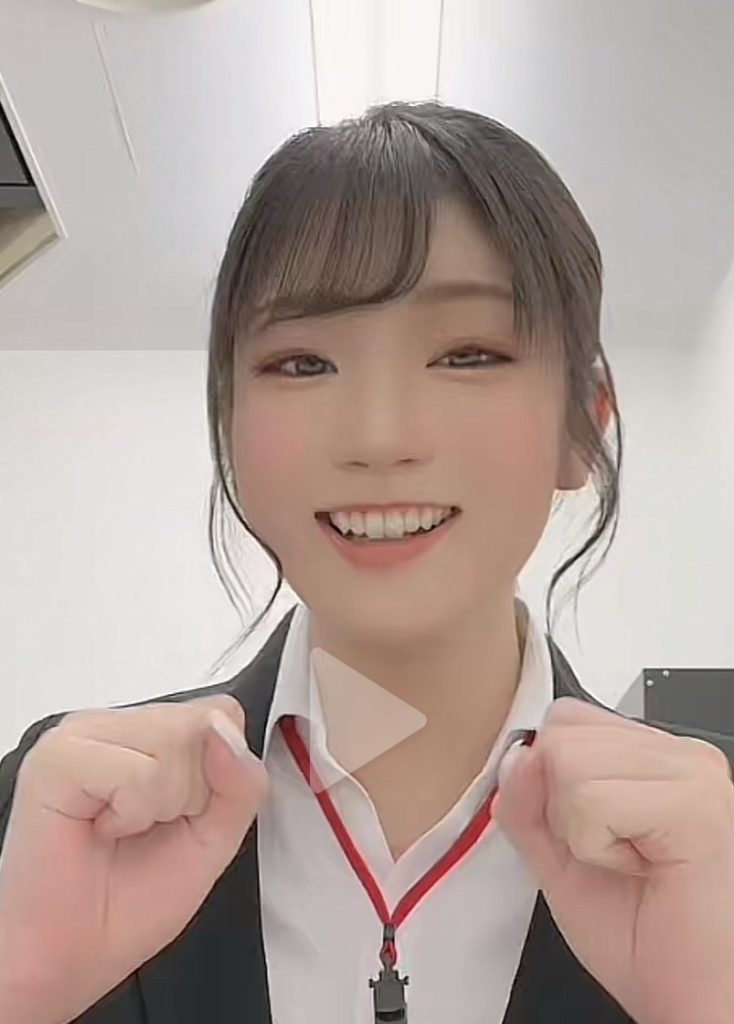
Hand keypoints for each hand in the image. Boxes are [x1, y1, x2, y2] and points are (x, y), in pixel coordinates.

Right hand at [0, 695, 267, 1023]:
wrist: (66, 959)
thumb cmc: (128, 903)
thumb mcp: (215, 838)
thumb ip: (241, 783)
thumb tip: (226, 731)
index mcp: (147, 733)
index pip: (222, 712)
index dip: (219, 773)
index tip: (180, 815)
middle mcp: (113, 724)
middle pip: (204, 723)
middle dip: (191, 794)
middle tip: (145, 827)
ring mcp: (81, 733)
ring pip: (177, 742)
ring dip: (161, 805)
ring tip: (122, 829)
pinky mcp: (57, 758)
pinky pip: (139, 772)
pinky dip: (133, 814)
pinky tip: (102, 830)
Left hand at [494, 697, 733, 1023]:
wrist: (699, 1000)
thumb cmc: (648, 940)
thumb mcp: (560, 860)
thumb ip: (527, 804)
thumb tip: (518, 756)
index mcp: (654, 758)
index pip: (566, 719)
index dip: (550, 783)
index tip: (589, 836)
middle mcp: (679, 755)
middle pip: (561, 735)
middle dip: (562, 810)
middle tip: (614, 856)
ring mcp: (692, 772)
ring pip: (567, 761)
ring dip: (580, 831)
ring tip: (629, 863)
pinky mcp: (694, 802)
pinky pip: (590, 798)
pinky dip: (596, 846)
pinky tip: (641, 868)